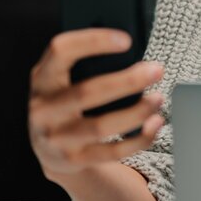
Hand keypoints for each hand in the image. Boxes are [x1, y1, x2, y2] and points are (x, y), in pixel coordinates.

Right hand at [28, 28, 165, 179]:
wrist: (48, 149)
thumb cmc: (66, 101)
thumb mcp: (63, 79)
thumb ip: (85, 64)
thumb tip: (132, 54)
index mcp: (42, 78)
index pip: (60, 51)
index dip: (92, 41)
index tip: (126, 40)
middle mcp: (43, 109)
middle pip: (87, 92)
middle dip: (127, 81)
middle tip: (157, 70)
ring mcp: (56, 138)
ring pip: (101, 126)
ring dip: (136, 112)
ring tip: (158, 98)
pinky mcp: (74, 160)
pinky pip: (113, 152)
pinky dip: (139, 138)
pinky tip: (155, 124)